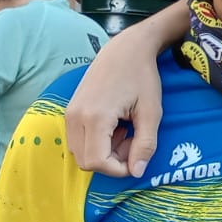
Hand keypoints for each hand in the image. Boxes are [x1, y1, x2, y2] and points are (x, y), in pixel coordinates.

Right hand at [65, 13, 177, 177]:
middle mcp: (75, 117)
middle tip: (134, 141)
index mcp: (95, 117)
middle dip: (112, 161)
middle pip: (86, 162)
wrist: (125, 49)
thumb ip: (145, 144)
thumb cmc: (142, 77)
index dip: (118, 169)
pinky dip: (97, 143)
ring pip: (80, 153)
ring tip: (126, 132)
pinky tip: (115, 127)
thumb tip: (137, 172)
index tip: (138, 158)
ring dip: (104, 152)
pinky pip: (78, 140)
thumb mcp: (152, 112)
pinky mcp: (70, 111)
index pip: (97, 162)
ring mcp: (69, 114)